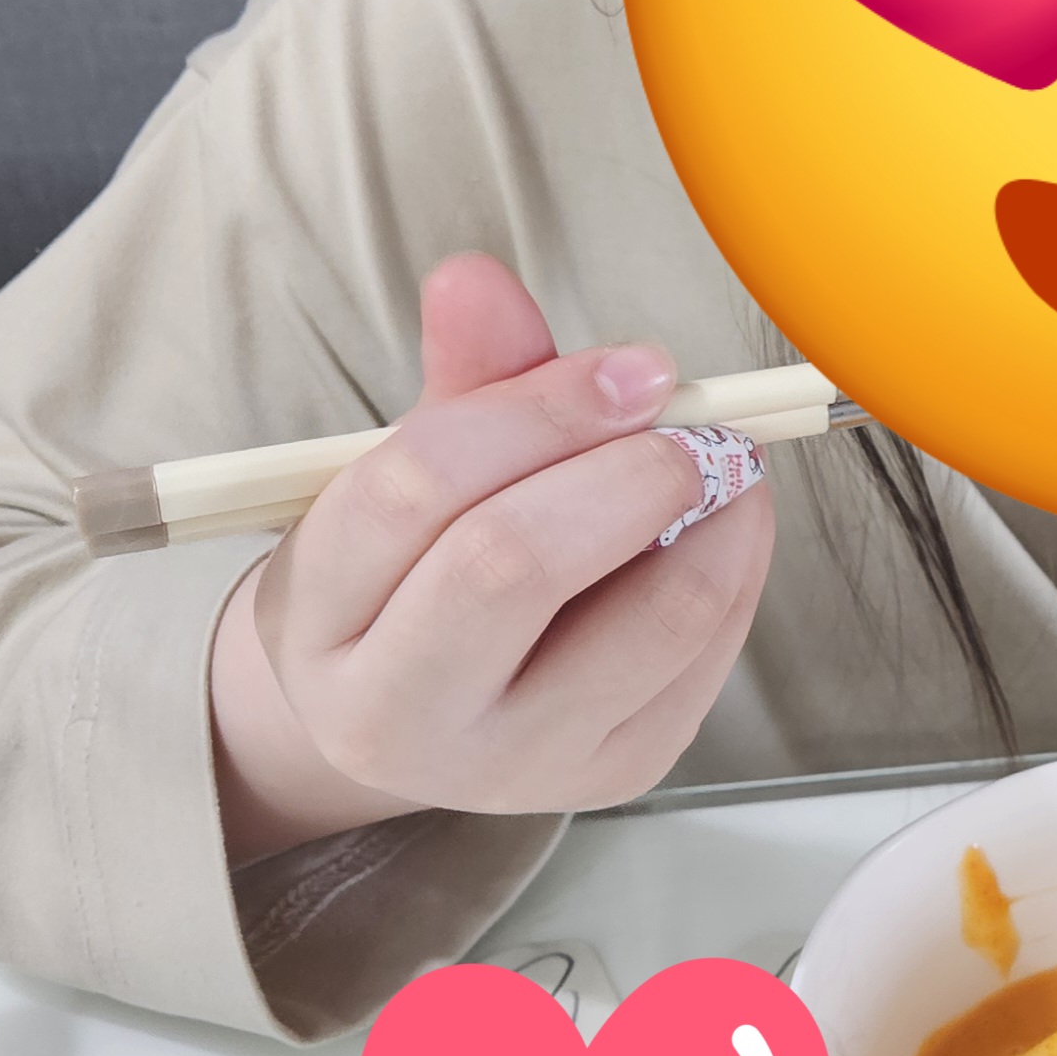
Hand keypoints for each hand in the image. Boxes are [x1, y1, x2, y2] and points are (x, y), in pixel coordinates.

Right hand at [207, 254, 774, 864]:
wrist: (416, 715)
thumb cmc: (413, 572)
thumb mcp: (407, 474)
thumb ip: (461, 379)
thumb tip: (474, 280)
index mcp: (321, 617)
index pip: (415, 487)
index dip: (538, 408)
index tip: (633, 366)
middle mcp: (398, 712)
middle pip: (511, 565)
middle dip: (623, 468)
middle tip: (688, 422)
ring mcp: (513, 762)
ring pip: (643, 624)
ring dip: (710, 520)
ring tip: (721, 464)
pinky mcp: (616, 775)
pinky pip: (704, 658)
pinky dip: (735, 571)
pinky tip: (725, 525)